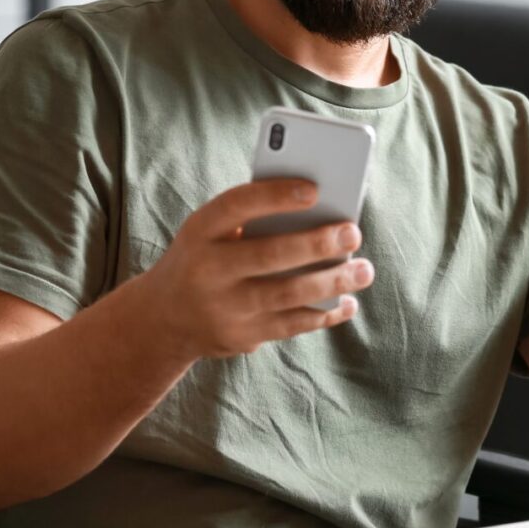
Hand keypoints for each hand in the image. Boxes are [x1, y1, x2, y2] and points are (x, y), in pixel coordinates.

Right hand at [131, 178, 374, 361]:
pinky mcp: (241, 337)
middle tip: (353, 232)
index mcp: (200, 231)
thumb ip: (252, 219)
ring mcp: (224, 308)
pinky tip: (348, 301)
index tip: (314, 189)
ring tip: (364, 270)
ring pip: (287, 294)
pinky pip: (292, 325)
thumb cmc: (205, 257)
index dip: (275, 196)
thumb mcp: (210, 232)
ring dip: (333, 282)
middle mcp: (208, 270)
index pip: (236, 206)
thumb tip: (322, 210)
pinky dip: (325, 313)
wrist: (164, 318)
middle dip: (317, 244)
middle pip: (270, 255)